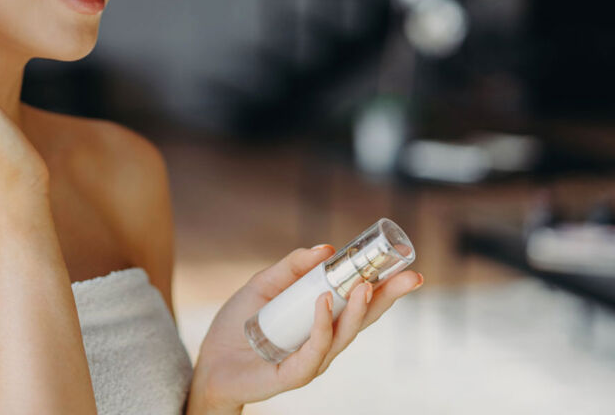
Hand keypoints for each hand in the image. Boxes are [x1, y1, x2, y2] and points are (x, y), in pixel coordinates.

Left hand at [187, 245, 422, 412]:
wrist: (209, 362)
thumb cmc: (239, 325)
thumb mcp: (264, 285)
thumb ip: (292, 267)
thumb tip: (326, 248)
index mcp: (322, 320)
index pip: (360, 302)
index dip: (384, 286)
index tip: (407, 267)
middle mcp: (324, 341)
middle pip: (364, 319)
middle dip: (389, 297)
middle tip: (412, 276)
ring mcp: (312, 359)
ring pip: (344, 334)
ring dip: (358, 309)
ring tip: (365, 283)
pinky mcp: (293, 373)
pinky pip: (314, 349)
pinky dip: (323, 325)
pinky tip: (323, 301)